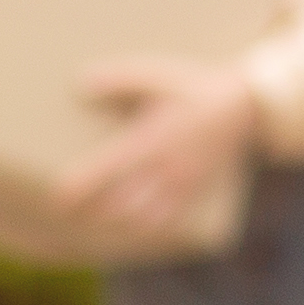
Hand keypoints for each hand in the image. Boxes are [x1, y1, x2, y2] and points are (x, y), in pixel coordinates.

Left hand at [58, 56, 256, 247]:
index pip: (107, 169)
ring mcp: (182, 185)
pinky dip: (145, 228)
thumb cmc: (192, 88)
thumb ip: (118, 79)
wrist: (244, 109)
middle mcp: (165, 169)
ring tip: (98, 218)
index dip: (81, 187)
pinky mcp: (195, 193)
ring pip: (143, 219)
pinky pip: (167, 222)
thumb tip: (80, 83)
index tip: (59, 197)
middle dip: (93, 211)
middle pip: (121, 204)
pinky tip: (131, 226)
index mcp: (151, 140)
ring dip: (117, 222)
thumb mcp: (157, 76)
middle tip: (71, 213)